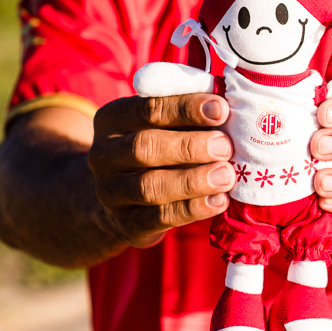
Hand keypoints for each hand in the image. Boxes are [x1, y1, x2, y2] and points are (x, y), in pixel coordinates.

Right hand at [87, 94, 234, 247]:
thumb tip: (227, 106)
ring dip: (193, 180)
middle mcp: (104, 154)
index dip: (186, 108)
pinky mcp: (127, 224)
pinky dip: (193, 209)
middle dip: (190, 146)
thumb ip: (188, 114)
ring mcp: (110, 192)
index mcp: (112, 119)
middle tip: (226, 147)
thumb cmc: (159, 149)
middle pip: (144, 147)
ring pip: (150, 186)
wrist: (123, 201)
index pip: (147, 109)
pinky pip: (159, 218)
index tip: (221, 109)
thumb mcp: (164, 126)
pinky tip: (219, 200)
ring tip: (227, 175)